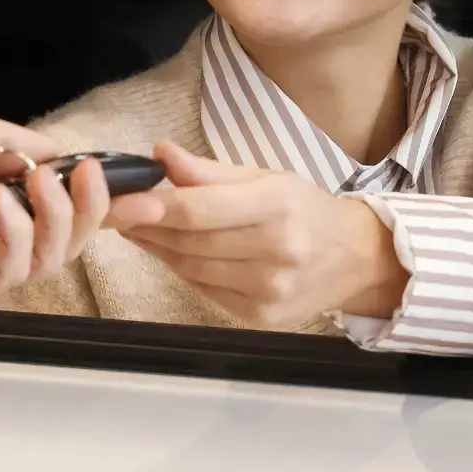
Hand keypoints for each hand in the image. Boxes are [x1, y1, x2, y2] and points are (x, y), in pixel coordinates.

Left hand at [0, 97, 112, 317]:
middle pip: (67, 239)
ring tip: (31, 185)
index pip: (57, 206)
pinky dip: (17, 235)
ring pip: (50, 259)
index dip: (91, 197)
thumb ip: (13, 141)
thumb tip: (58, 151)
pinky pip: (13, 274)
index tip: (115, 178)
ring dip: (54, 218)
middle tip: (86, 179)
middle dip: (87, 207)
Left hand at [108, 142, 409, 329]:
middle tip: (118, 210)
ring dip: (157, 248)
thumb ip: (210, 172)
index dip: (151, 206)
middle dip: (145, 226)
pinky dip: (181, 269)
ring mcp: (269, 290)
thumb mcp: (266, 177)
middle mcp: (277, 251)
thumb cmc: (306, 211)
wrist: (355, 259)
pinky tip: (170, 252)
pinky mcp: (260, 317)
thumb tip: (161, 154)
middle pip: (189, 241)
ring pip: (190, 268)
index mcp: (280, 206)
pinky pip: (204, 289)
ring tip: (138, 228)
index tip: (117, 199)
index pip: (198, 209)